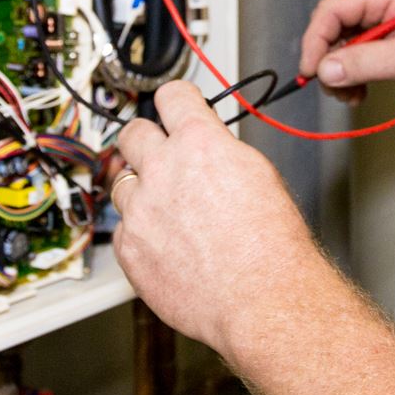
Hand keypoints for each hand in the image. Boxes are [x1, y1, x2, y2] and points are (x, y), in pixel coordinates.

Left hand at [111, 82, 327, 356]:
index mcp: (199, 143)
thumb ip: (221, 151)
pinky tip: (167, 243)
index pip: (171, 96)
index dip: (175, 101)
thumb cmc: (271, 245)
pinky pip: (124, 227)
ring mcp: (141, 209)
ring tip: (169, 210)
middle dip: (146, 139)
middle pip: (132, 132)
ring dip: (142, 190)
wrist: (261, 298)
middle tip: (159, 153)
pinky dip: (140, 231)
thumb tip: (208, 145)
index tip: (174, 106)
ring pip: (123, 182)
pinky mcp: (129, 247)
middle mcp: (163, 169)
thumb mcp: (259, 174)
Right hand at [299, 0, 394, 104]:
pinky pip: (358, 43)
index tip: (312, 72)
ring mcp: (382, 7)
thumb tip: (327, 70)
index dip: (315, 43)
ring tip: (353, 94)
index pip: (331, 10)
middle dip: (331, 61)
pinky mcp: (385, 22)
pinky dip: (355, 67)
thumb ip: (366, 63)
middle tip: (337, 90)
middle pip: (333, 25)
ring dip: (343, 69)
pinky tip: (362, 87)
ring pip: (343, 37)